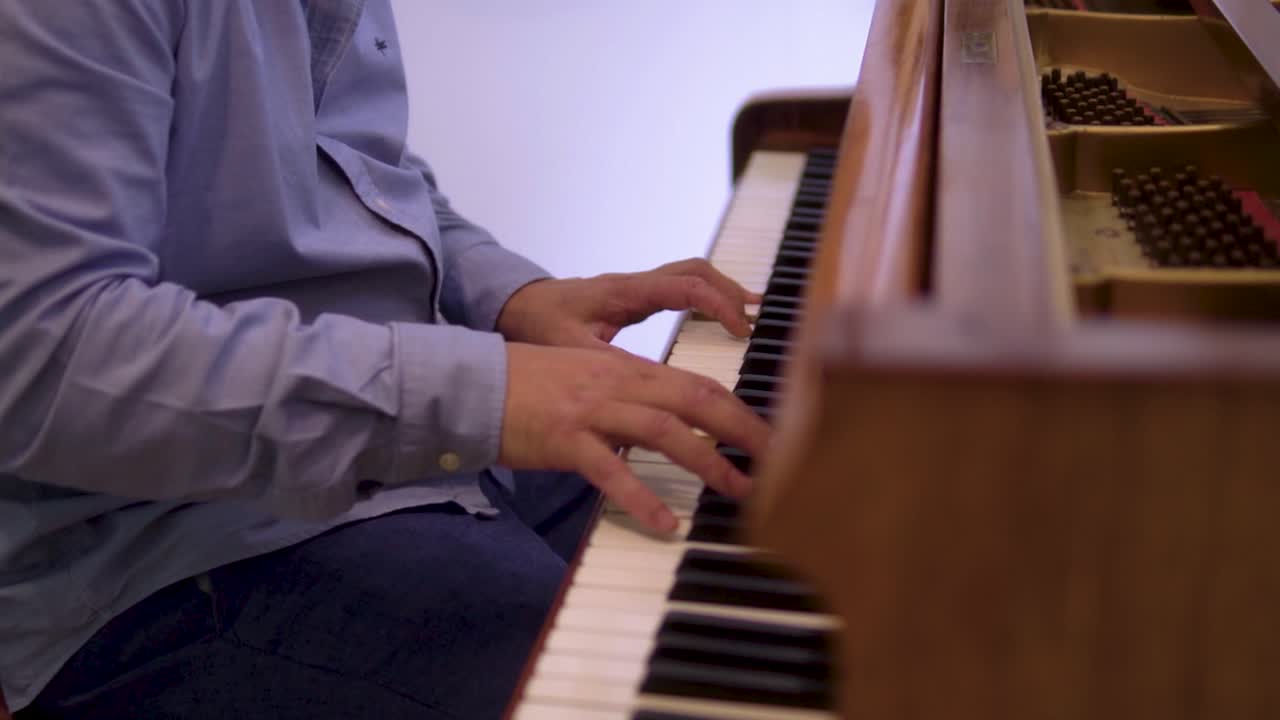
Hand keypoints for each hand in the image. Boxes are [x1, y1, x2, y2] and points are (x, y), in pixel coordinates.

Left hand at [496, 258, 760, 349]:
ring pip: (691, 275)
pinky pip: (680, 288)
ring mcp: (637, 287)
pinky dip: (706, 299)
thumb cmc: (539, 326)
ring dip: (722, 292)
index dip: (718, 304)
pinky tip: (721, 319)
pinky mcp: (636, 297)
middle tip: (755, 320)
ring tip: (751, 316)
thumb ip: (611, 369)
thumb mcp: (572, 351)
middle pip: (696, 271)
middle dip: (730, 292)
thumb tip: (653, 394)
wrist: (517, 307)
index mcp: (625, 292)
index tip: (741, 330)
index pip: (685, 286)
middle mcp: (636, 283)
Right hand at [501, 342, 769, 533]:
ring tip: (739, 489)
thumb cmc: (528, 384)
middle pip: (696, 400)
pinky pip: (613, 473)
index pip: (697, 384)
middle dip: (744, 429)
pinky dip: (642, 500)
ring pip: (665, 431)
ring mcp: (593, 412)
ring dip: (709, 461)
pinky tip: (666, 525)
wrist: (473, 384)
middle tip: (780, 458)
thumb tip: (666, 417)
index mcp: (626, 369)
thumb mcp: (586, 378)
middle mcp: (618, 384)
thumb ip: (628, 393)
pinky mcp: (567, 442)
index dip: (739, 407)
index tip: (770, 430)